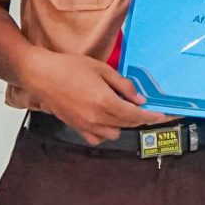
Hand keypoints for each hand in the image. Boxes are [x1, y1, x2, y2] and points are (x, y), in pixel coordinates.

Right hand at [31, 50, 169, 143]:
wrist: (40, 74)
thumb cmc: (69, 67)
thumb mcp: (101, 69)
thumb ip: (123, 85)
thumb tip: (140, 99)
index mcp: (105, 102)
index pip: (137, 115)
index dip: (153, 116)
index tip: (164, 116)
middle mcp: (97, 118)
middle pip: (128, 124)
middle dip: (141, 118)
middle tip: (147, 109)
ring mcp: (86, 125)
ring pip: (114, 133)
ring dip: (123, 123)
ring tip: (121, 108)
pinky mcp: (76, 127)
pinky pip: (97, 137)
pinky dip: (105, 131)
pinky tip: (104, 118)